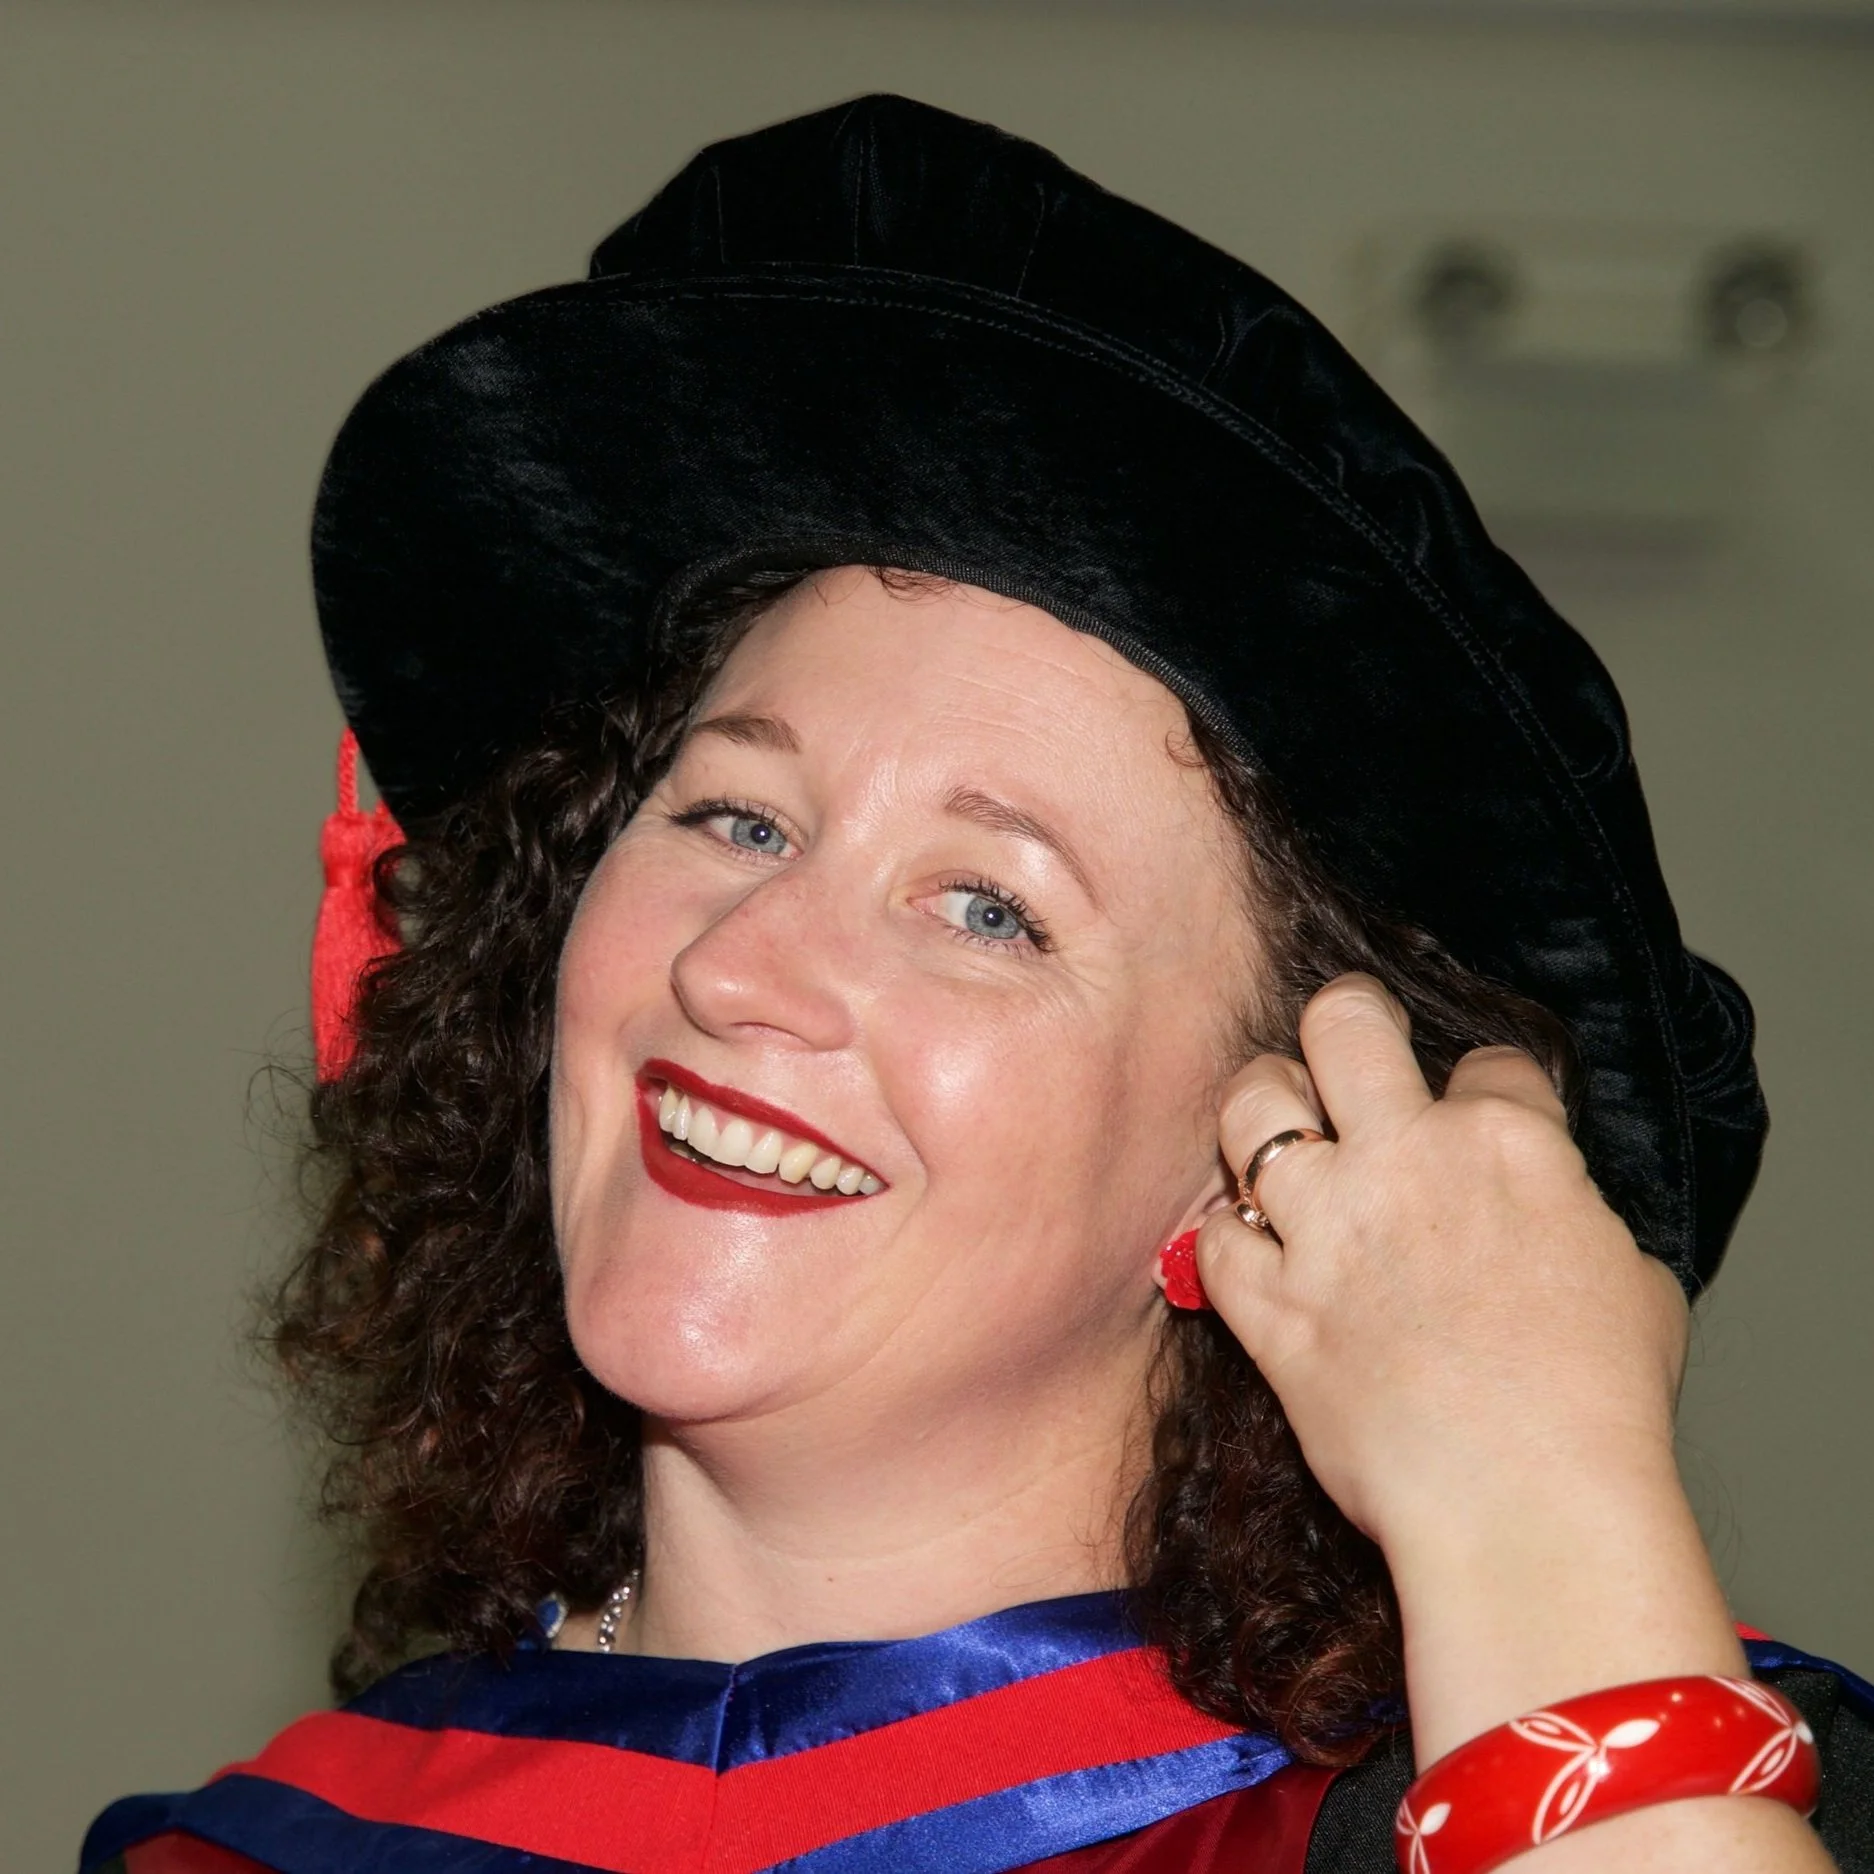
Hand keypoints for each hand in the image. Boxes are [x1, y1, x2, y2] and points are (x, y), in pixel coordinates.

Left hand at [1196, 976, 1830, 1866]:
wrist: (1528, 1507)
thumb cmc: (1598, 1412)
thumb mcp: (1632, 1287)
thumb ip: (1573, 1225)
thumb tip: (1550, 1227)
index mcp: (1508, 1144)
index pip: (1489, 1061)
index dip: (1482, 1084)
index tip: (1475, 1110)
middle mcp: (1407, 1160)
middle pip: (1343, 1022)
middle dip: (1342, 1020)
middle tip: (1344, 1046)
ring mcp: (1328, 1228)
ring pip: (1253, 1106)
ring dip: (1261, 1112)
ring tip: (1274, 1130)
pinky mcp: (1272, 1306)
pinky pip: (1216, 1238)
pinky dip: (1227, 1241)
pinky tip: (1251, 1249)